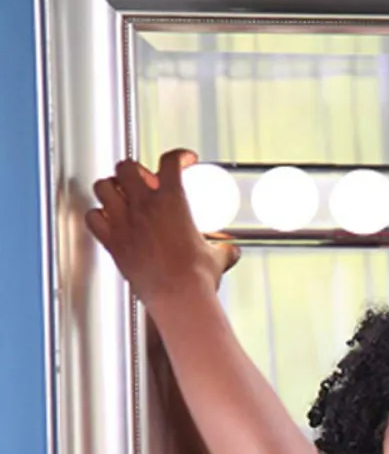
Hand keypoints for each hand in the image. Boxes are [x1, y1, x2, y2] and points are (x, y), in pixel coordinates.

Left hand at [86, 149, 240, 311]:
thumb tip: (231, 251)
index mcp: (172, 201)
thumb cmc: (196, 278)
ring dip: (111, 187)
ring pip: (103, 186)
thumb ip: (223, 249)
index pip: (170, 161)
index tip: (183, 160)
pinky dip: (97, 215)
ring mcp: (124, 222)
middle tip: (146, 183)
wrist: (179, 297)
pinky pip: (92, 218)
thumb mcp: (217, 258)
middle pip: (127, 166)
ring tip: (122, 196)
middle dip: (136, 171)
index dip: (179, 156)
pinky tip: (107, 221)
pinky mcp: (112, 242)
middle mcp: (144, 206)